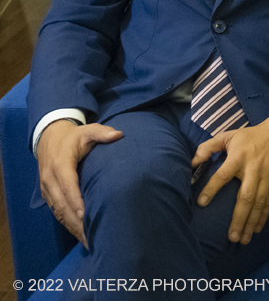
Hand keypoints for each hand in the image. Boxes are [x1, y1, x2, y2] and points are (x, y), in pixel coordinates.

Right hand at [36, 120, 123, 247]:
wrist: (49, 139)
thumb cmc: (74, 137)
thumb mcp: (88, 130)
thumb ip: (102, 132)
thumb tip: (118, 135)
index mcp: (60, 164)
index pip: (68, 186)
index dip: (76, 201)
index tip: (86, 215)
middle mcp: (50, 179)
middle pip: (61, 204)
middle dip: (76, 222)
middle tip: (92, 237)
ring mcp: (47, 189)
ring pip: (58, 212)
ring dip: (72, 227)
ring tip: (89, 242)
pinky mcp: (49, 195)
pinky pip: (57, 212)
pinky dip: (68, 224)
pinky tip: (81, 234)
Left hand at [192, 109, 268, 244]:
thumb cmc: (251, 135)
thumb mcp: (229, 135)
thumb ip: (208, 147)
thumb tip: (192, 161)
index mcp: (239, 157)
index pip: (223, 175)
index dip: (212, 188)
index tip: (201, 203)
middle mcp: (253, 169)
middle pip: (246, 197)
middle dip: (239, 218)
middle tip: (232, 237)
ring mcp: (267, 176)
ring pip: (259, 203)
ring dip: (251, 222)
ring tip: (243, 239)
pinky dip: (264, 216)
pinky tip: (257, 228)